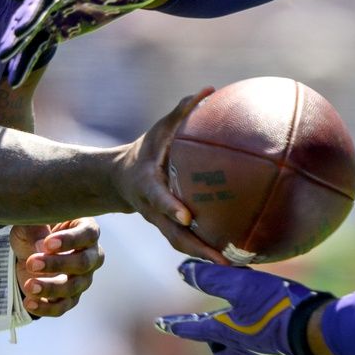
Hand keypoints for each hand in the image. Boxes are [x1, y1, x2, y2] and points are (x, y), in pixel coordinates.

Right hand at [0, 0, 194, 83]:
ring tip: (4, 57)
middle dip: (30, 15)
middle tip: (19, 31)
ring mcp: (57, 5)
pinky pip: (36, 41)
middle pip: (44, 0)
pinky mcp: (56, 22)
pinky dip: (24, 55)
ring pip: (33, 22)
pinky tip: (12, 75)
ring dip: (18, 39)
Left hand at [10, 218, 101, 316]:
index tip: (48, 244)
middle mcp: (91, 255)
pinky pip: (62, 306)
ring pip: (73, 287)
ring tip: (29, 285)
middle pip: (84, 263)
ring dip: (50, 288)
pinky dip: (46, 307)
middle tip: (32, 262)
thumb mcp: (30, 224)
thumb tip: (42, 246)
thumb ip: (36, 229)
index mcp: (86, 229)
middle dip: (58, 264)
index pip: (88, 234)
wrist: (27, 254)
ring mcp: (83, 279)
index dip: (70, 240)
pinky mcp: (70, 298)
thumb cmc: (35, 231)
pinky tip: (29, 302)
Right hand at [117, 90, 228, 263]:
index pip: (157, 198)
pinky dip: (208, 250)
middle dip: (197, 249)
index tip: (186, 215)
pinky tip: (235, 254)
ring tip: (236, 266)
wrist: (118, 180)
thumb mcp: (158, 129)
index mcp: (147, 186)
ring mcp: (160, 224)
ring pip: (181, 245)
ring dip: (206, 257)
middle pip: (173, 236)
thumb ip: (181, 111)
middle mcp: (153, 211)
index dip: (169, 207)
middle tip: (223, 260)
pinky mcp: (168, 229)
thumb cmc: (145, 150)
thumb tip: (209, 88)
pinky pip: (188, 242)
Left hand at [155, 259, 347, 354]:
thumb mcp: (240, 285)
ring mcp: (265, 354)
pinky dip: (264, 342)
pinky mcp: (286, 354)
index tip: (159, 323)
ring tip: (240, 331)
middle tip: (209, 331)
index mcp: (226, 332)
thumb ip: (210, 278)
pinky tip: (271, 333)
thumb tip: (183, 270)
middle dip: (212, 341)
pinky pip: (269, 352)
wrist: (317, 333)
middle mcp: (243, 348)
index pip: (192, 329)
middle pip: (220, 351)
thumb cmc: (276, 307)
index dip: (175, 324)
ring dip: (237, 345)